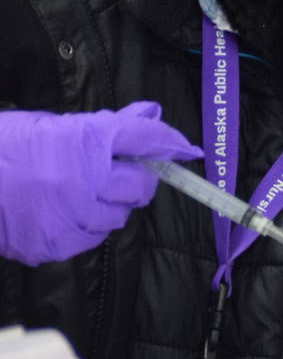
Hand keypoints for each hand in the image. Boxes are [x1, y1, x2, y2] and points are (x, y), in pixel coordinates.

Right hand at [0, 102, 199, 264]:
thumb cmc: (0, 147)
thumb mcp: (49, 125)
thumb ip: (103, 125)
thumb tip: (148, 113)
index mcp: (81, 140)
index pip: (143, 136)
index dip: (169, 142)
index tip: (188, 150)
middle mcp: (82, 180)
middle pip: (140, 186)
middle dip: (136, 180)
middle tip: (121, 175)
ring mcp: (68, 216)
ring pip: (117, 218)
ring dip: (109, 206)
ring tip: (78, 194)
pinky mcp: (52, 245)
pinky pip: (89, 240)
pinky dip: (83, 228)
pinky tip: (60, 214)